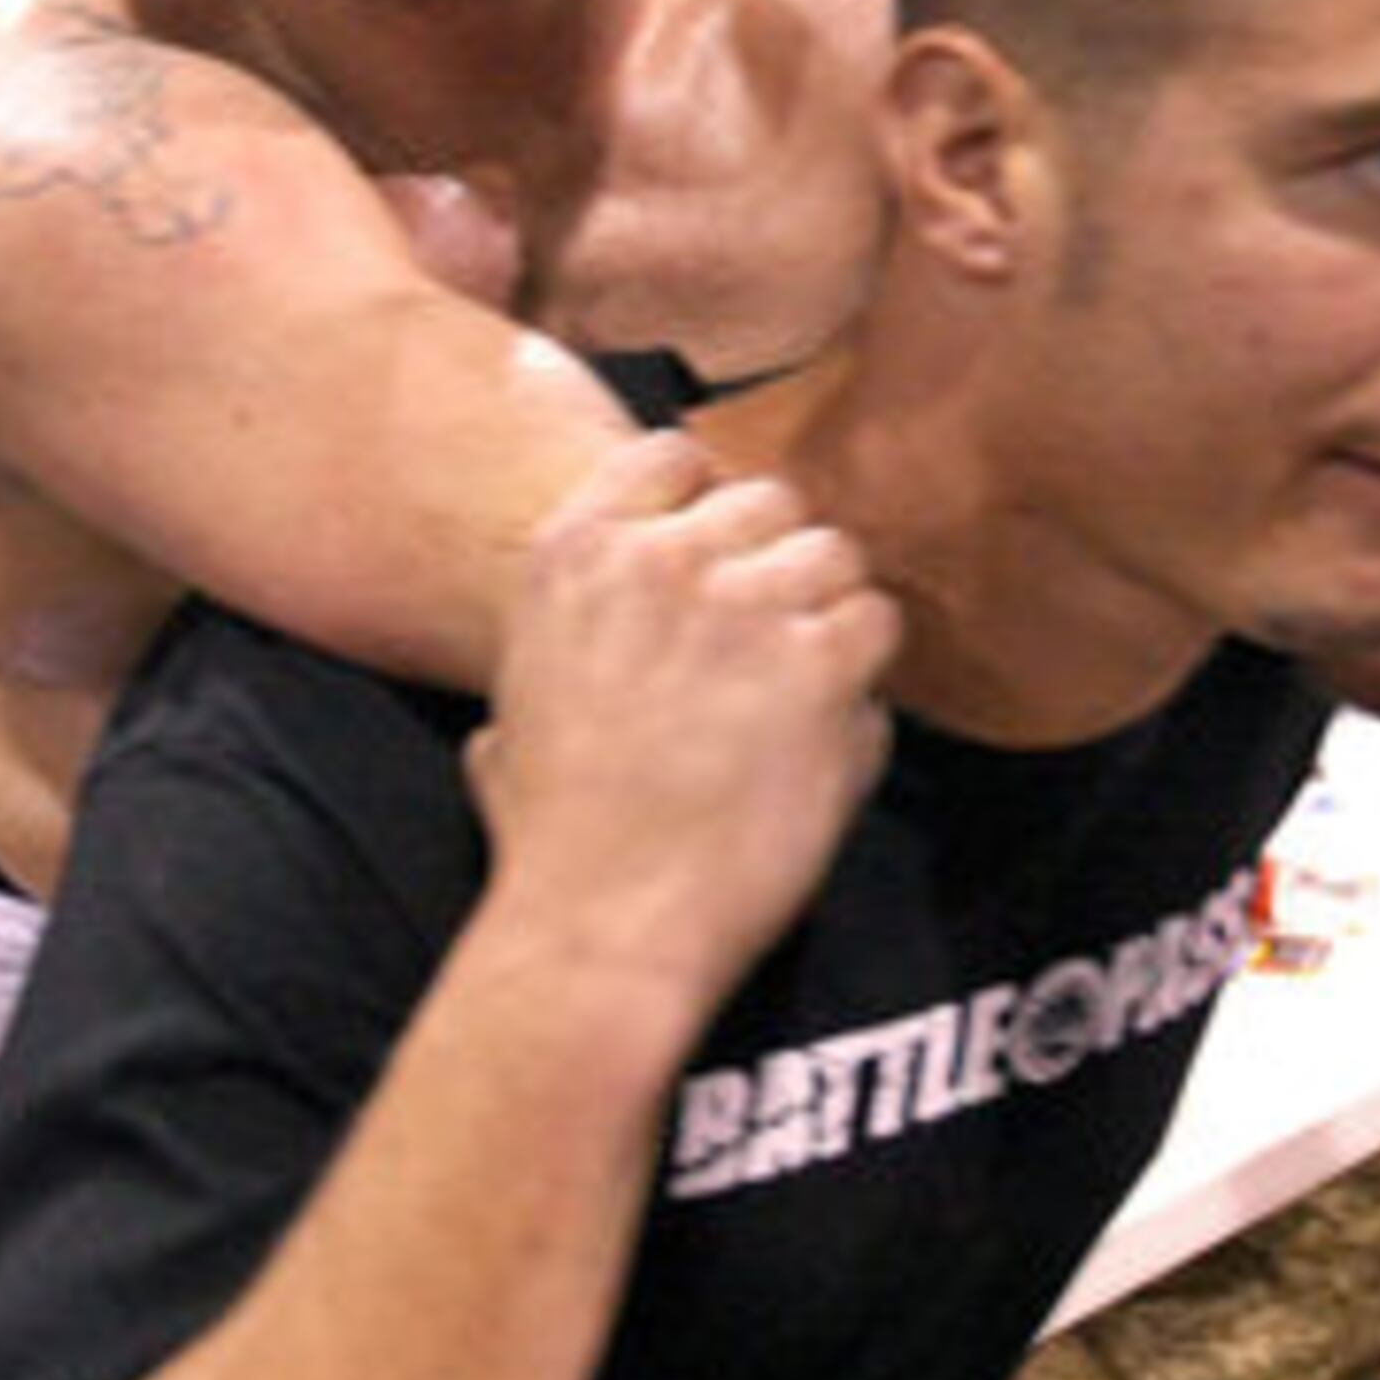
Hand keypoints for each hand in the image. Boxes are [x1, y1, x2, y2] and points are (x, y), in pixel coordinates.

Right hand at [467, 434, 898, 1028]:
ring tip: (800, 694)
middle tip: (769, 645)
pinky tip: (825, 730)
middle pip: (771, 503)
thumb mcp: (503, 728)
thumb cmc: (555, 845)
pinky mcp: (818, 664)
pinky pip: (876, 627)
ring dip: (830, 616)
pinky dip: (865, 678)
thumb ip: (540, 678)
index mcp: (574, 553)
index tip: (716, 562)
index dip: (708, 507)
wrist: (607, 924)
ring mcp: (744, 603)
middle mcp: (660, 558)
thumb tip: (517, 722)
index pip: (675, 455)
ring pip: (835, 557)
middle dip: (778, 566)